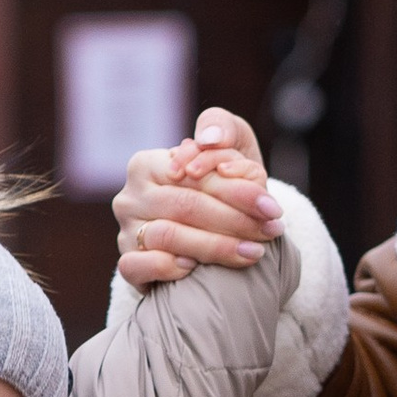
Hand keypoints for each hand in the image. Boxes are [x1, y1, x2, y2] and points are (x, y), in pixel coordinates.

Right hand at [115, 109, 281, 289]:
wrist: (213, 232)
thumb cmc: (221, 187)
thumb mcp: (229, 147)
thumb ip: (222, 127)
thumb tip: (210, 140)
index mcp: (147, 163)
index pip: (193, 176)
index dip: (236, 190)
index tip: (271, 207)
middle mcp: (130, 196)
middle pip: (185, 206)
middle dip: (235, 220)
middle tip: (270, 231)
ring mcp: (125, 231)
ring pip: (167, 237)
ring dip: (215, 247)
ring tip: (253, 252)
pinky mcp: (128, 264)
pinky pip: (138, 267)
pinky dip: (168, 267)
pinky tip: (196, 268)